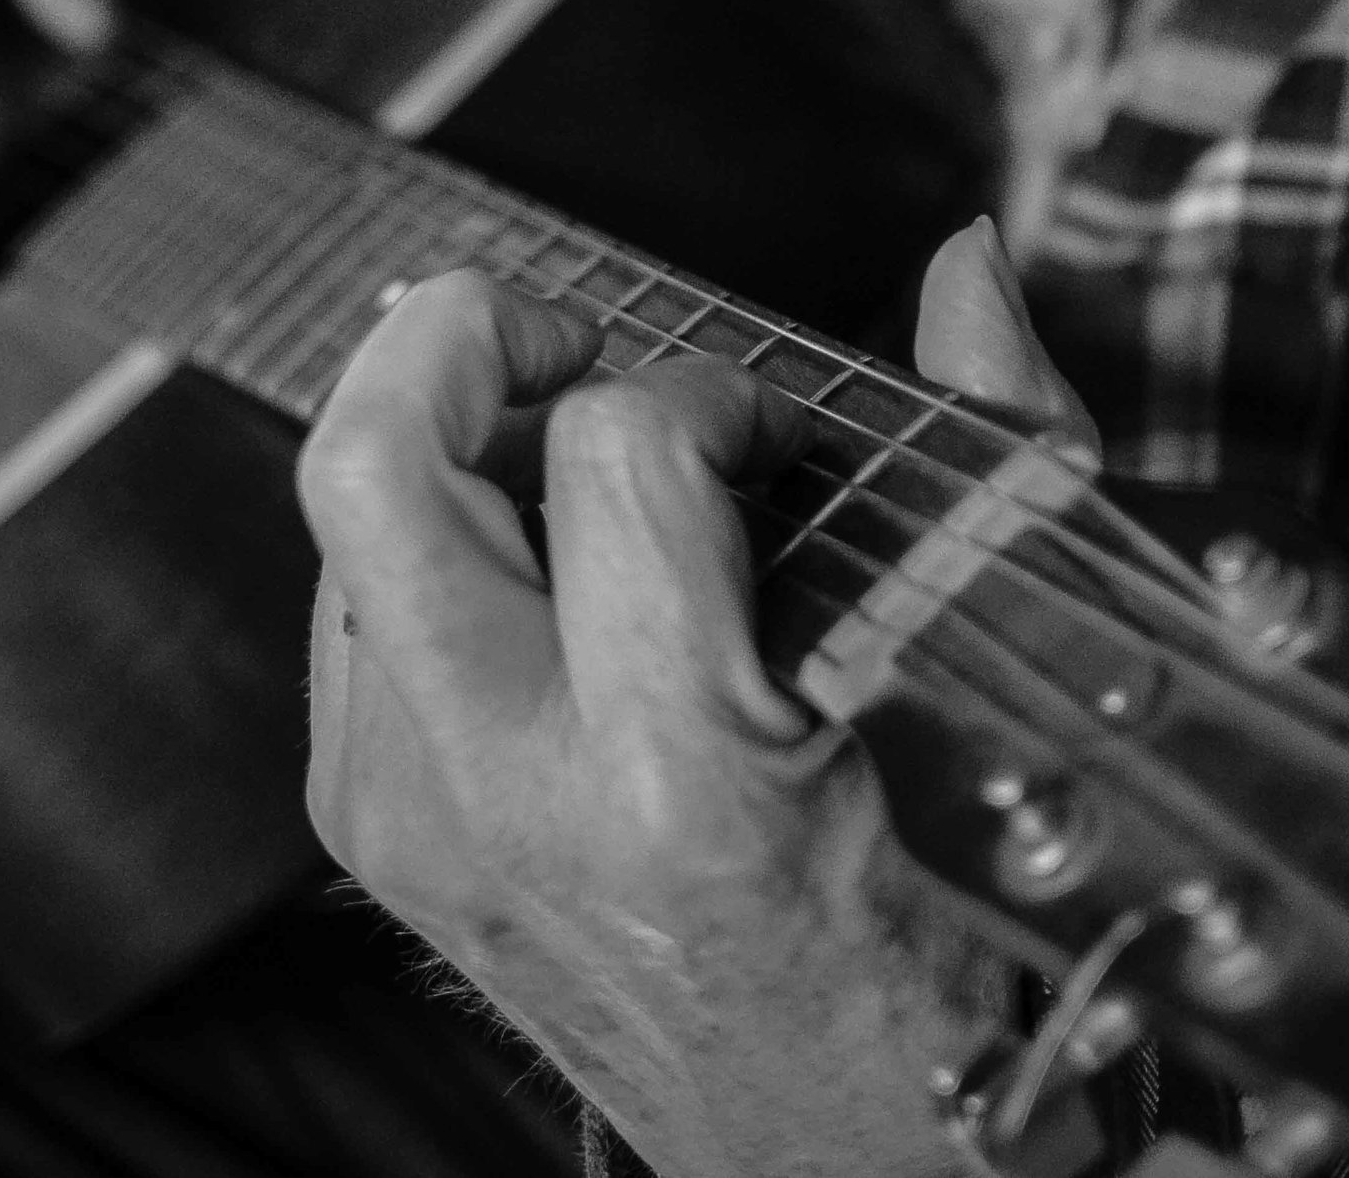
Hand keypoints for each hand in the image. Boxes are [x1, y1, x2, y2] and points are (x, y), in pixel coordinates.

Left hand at [298, 219, 1101, 1177]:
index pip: (618, 454)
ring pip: (351, 514)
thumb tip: (963, 261)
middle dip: (463, 335)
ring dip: (461, 439)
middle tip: (573, 341)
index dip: (704, 390)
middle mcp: (507, 797)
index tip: (766, 435)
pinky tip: (542, 569)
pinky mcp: (371, 828)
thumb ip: (990, 446)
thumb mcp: (998, 694)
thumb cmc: (944, 939)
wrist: (837, 1156)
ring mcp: (412, 820)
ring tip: (578, 463)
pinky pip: (352, 601)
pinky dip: (438, 539)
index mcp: (675, 774)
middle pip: (374, 463)